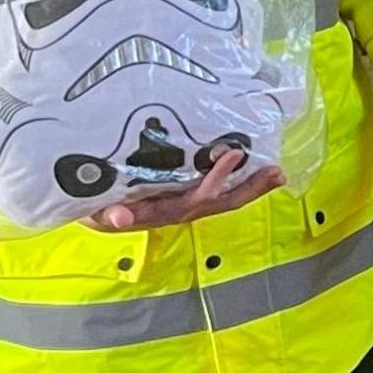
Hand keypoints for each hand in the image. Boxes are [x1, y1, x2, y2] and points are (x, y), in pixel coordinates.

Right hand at [92, 146, 283, 233]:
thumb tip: (118, 217)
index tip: (232, 155)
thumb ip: (111, 214)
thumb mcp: (100, 212)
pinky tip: (254, 171)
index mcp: (163, 212)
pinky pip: (217, 191)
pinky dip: (237, 182)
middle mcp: (180, 209)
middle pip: (221, 201)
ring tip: (276, 173)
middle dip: (249, 189)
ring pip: (224, 198)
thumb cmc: (99, 209)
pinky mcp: (186, 195)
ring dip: (250, 186)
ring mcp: (185, 204)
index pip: (196, 199)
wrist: (96, 216)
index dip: (215, 179)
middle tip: (276, 173)